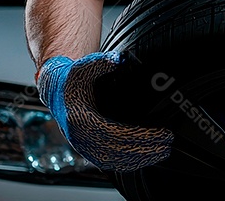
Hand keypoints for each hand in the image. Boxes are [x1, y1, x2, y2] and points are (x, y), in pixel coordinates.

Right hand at [37, 51, 173, 171]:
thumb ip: (105, 61)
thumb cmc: (75, 77)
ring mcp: (82, 145)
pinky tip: (144, 158)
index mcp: (81, 118)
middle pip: (117, 151)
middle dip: (145, 149)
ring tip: (161, 152)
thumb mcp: (88, 65)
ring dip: (139, 159)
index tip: (161, 133)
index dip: (140, 136)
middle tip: (167, 143)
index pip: (115, 133)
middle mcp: (80, 137)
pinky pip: (108, 162)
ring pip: (113, 160)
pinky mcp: (87, 149)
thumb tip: (121, 60)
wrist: (57, 88)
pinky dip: (127, 163)